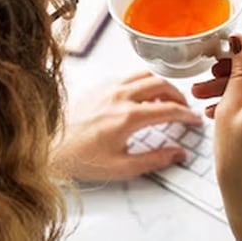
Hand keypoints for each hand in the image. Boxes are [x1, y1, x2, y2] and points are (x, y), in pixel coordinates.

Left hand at [50, 70, 202, 180]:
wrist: (49, 148)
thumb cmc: (79, 158)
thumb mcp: (121, 167)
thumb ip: (154, 160)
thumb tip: (177, 154)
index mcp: (128, 117)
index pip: (169, 109)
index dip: (187, 114)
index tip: (193, 120)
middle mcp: (119, 97)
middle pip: (161, 84)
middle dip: (178, 95)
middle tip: (183, 107)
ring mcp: (108, 88)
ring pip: (144, 74)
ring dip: (160, 84)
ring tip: (165, 99)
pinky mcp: (98, 86)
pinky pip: (128, 76)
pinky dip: (142, 82)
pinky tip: (140, 97)